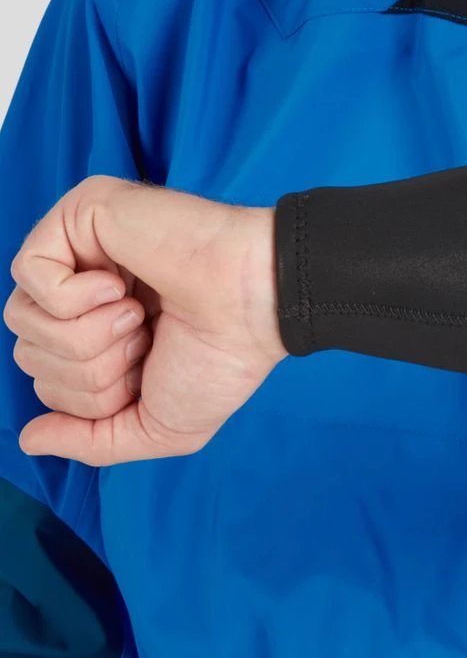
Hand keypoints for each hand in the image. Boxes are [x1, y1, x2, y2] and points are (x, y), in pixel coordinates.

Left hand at [3, 176, 287, 464]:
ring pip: (21, 319)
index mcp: (104, 335)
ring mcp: (82, 250)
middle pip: (28, 354)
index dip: (92, 396)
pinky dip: (75, 297)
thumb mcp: (160, 426)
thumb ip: (92, 441)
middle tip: (148, 339)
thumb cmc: (221, 359)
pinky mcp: (79, 216)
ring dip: (87, 335)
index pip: (46, 380)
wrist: (252, 307)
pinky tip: (122, 288)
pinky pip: (29, 273)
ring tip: (139, 314)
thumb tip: (29, 438)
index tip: (152, 366)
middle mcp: (86, 291)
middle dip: (91, 369)